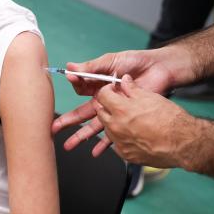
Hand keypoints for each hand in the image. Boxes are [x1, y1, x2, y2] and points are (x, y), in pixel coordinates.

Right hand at [52, 46, 191, 155]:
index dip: (75, 84)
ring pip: (94, 125)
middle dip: (67, 121)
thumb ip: (92, 67)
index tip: (72, 77)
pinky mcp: (126, 118)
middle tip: (54, 129)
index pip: (80, 89)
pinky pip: (113, 133)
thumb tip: (71, 67)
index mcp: (98, 84)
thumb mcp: (111, 61)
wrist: (159, 69)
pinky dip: (104, 143)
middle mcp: (103, 98)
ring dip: (81, 136)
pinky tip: (95, 152)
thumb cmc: (135, 62)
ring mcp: (114, 110)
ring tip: (69, 145)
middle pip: (82, 113)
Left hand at [94, 76, 196, 167]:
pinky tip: (132, 135)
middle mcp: (117, 127)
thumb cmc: (170, 120)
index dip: (107, 91)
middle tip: (118, 104)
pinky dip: (120, 138)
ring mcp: (120, 142)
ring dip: (113, 122)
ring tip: (127, 120)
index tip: (112, 91)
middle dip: (107, 106)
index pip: (102, 96)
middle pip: (100, 112)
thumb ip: (133, 88)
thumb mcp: (151, 97)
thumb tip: (124, 81)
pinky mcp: (125, 154)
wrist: (183, 143)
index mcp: (121, 110)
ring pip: (107, 129)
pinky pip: (116, 144)